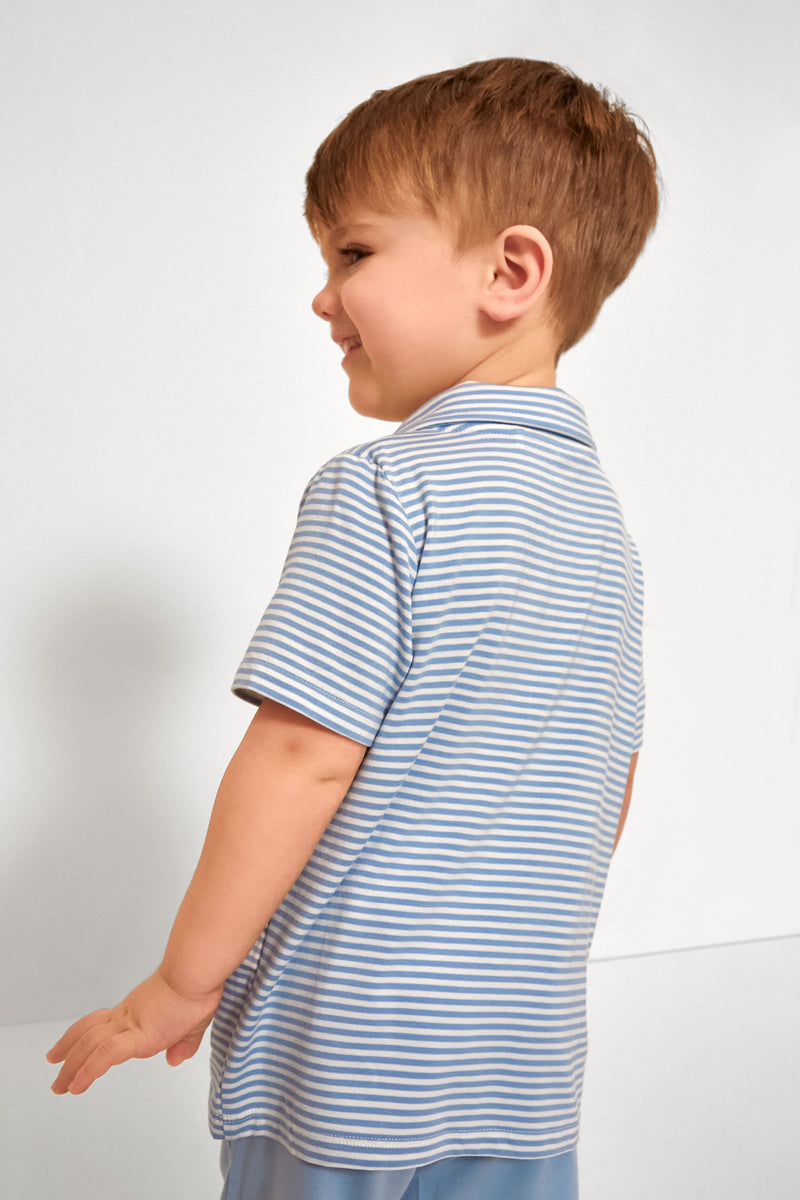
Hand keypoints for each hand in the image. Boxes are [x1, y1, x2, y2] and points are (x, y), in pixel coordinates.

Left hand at [46, 969, 222, 1094]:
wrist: (197, 971)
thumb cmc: (199, 986)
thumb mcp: (194, 1020)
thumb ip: (184, 1041)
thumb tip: (176, 1058)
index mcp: (138, 1010)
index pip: (102, 1021)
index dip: (84, 1033)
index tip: (73, 1045)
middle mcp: (128, 1015)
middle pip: (87, 1031)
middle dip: (68, 1049)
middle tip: (54, 1064)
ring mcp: (130, 1024)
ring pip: (88, 1045)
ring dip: (70, 1067)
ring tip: (60, 1085)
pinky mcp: (138, 1035)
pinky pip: (104, 1056)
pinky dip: (88, 1072)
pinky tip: (78, 1086)